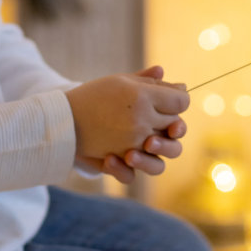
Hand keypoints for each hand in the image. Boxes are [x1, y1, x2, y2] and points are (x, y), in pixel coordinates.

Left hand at [99, 65, 189, 186]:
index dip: (179, 126)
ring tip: (129, 155)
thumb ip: (146, 83)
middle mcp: (152, 138)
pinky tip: (109, 159)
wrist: (71, 116)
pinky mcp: (121, 168)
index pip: (179, 125)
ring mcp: (138, 155)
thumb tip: (166, 74)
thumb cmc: (103, 98)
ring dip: (147, 162)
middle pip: (174, 149)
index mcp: (158, 118)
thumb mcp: (124, 87)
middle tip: (149, 141)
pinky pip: (129, 177)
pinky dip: (121, 170)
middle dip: (166, 146)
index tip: (172, 125)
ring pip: (157, 167)